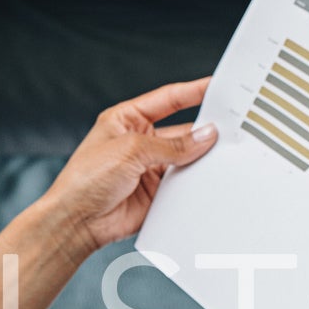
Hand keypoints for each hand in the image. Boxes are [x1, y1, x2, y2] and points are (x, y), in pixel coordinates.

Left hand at [36, 79, 217, 255]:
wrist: (76, 222)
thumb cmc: (86, 179)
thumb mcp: (130, 151)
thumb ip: (171, 145)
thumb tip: (205, 136)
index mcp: (128, 120)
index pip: (168, 100)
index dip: (194, 92)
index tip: (219, 86)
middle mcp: (141, 142)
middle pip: (182, 131)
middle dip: (204, 131)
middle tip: (232, 129)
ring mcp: (149, 168)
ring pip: (186, 159)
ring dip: (202, 159)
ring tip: (225, 156)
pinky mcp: (156, 194)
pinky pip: (184, 185)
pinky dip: (197, 183)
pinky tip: (210, 180)